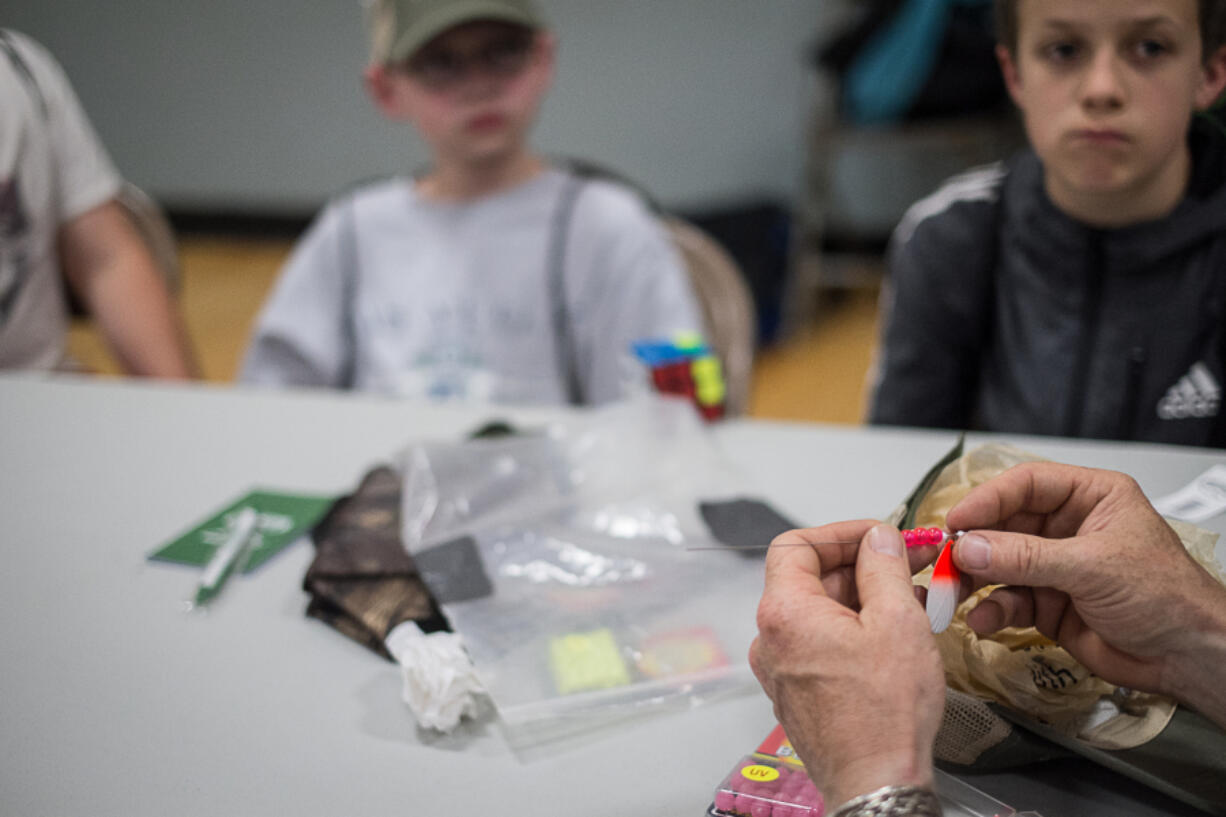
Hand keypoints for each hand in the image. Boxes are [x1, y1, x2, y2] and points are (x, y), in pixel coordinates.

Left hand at [750, 522, 944, 805]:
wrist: (876, 784)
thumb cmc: (883, 714)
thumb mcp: (897, 621)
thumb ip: (884, 568)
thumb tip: (879, 538)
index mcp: (784, 612)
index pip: (796, 545)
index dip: (841, 533)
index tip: (880, 534)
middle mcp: (772, 638)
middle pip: (810, 578)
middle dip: (861, 566)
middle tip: (910, 562)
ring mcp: (782, 668)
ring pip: (820, 612)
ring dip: (864, 598)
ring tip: (913, 599)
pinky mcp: (799, 692)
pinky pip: (822, 643)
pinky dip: (854, 629)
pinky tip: (895, 634)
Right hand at [946, 462, 1225, 724]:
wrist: (1188, 657)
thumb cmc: (1168, 597)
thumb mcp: (1093, 567)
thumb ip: (1027, 558)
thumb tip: (972, 549)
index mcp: (1090, 498)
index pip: (1026, 485)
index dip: (987, 500)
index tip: (956, 521)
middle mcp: (1068, 528)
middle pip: (1003, 526)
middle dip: (973, 547)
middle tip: (945, 561)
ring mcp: (1055, 567)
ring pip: (998, 565)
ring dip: (973, 582)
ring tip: (952, 595)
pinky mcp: (1048, 604)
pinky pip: (1007, 601)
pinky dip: (991, 611)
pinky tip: (983, 620)